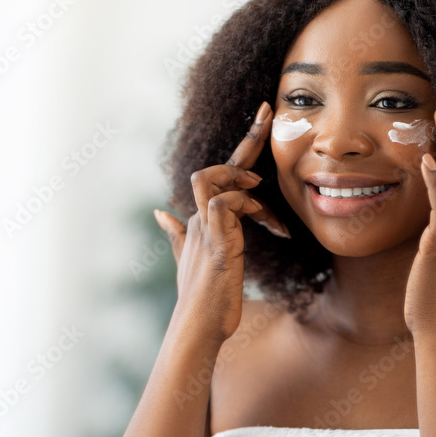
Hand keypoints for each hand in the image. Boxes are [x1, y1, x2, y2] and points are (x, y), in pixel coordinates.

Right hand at [153, 101, 289, 344]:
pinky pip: (225, 204)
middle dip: (249, 136)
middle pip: (220, 166)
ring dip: (242, 181)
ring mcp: (206, 228)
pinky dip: (249, 206)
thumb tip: (161, 213)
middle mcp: (200, 216)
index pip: (221, 173)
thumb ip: (178, 234)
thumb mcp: (191, 259)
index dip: (243, 146)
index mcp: (202, 216)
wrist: (198, 326)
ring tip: (266, 204)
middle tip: (269, 109)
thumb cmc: (202, 296)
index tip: (264, 117)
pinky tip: (274, 228)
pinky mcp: (217, 243)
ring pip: (213, 179)